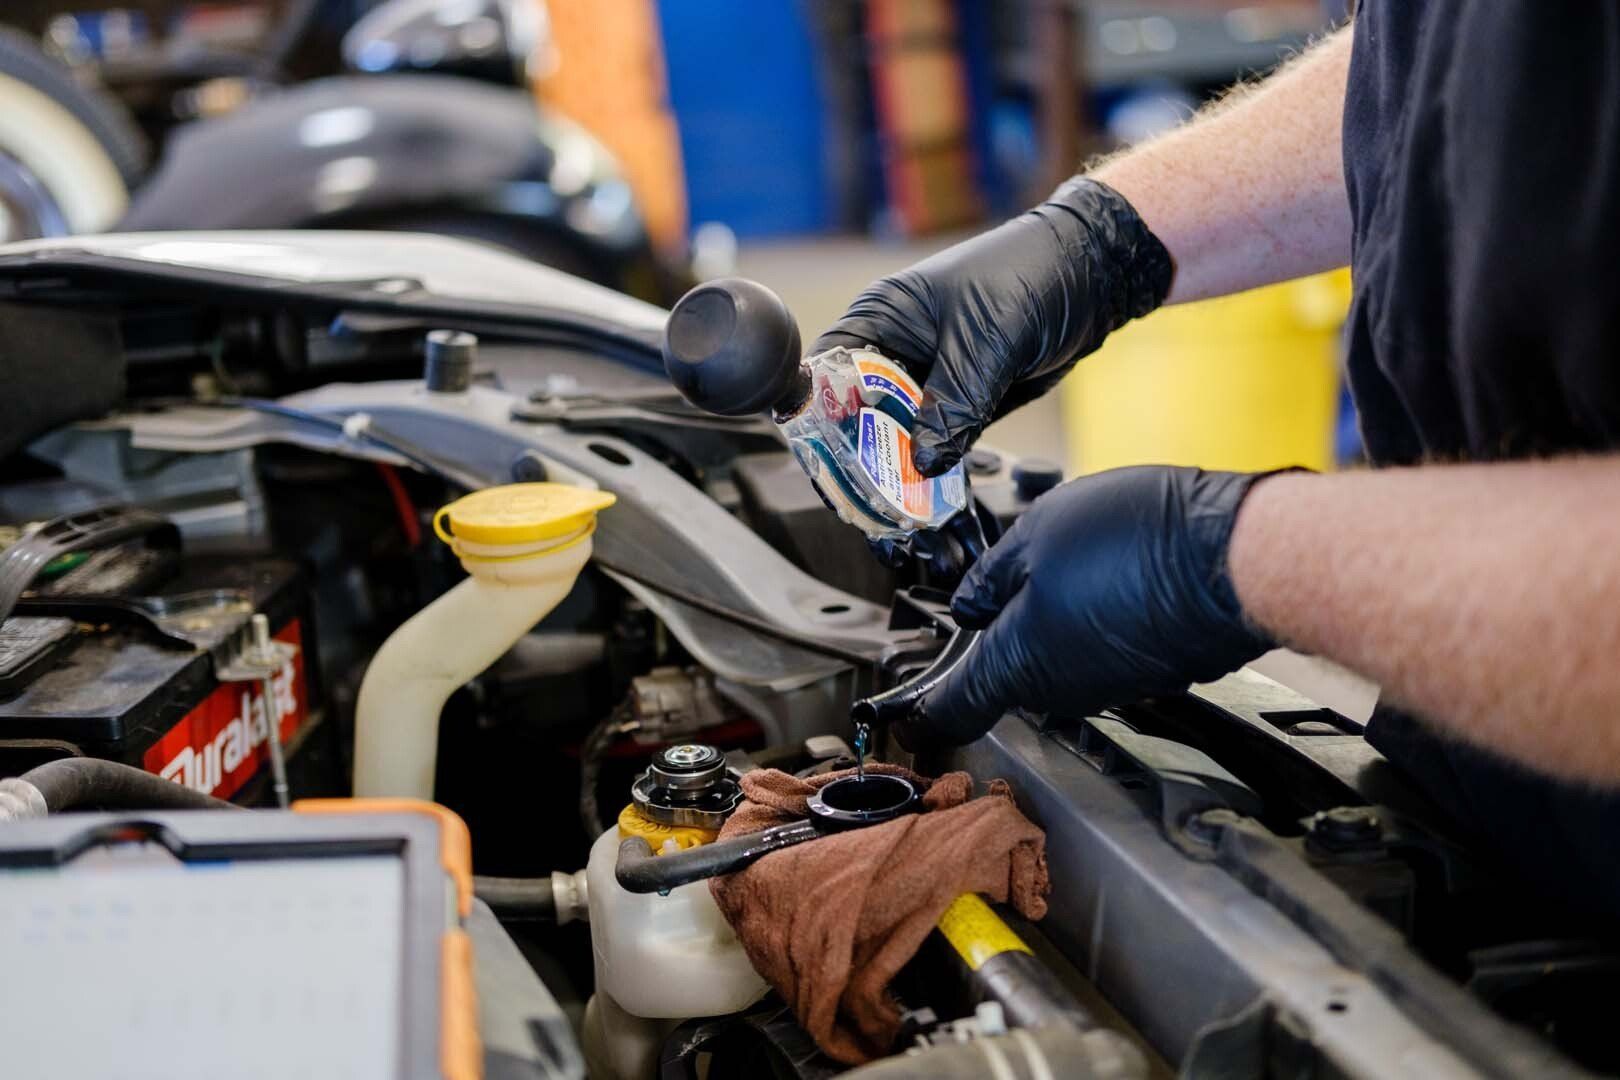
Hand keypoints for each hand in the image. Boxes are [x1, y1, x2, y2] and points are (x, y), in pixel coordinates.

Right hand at [812, 178, 1171, 476]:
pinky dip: (935, 466)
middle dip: (861, 453)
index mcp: (881, 317)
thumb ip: (951, 405)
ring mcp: (930, 377)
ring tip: (894, 508)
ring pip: (899, 433)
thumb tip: (922, 463)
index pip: (828, 370)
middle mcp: (897, 349)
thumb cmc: (1031, 278)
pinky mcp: (961, 400)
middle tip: (862, 498)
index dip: (820, 415)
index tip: (825, 460)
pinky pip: (938, 440)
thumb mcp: (985, 344)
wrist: (1094, 277)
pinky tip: (929, 495)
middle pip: (859, 412)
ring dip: (900, 466)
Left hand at [921, 466, 1278, 743]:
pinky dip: (1100, 616)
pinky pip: (1104, 647)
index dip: (921, 710)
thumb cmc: (1140, 543)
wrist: (1237, 558)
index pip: (952, 709)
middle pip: (1006, 671)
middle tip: (1002, 578)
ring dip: (1054, 615)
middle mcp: (1062, 689)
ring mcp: (1110, 685)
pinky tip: (1118, 573)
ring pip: (1059, 654)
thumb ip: (991, 577)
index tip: (903, 713)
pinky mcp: (1151, 671)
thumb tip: (970, 603)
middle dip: (998, 630)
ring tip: (1076, 558)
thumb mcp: (1036, 533)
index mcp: (1016, 662)